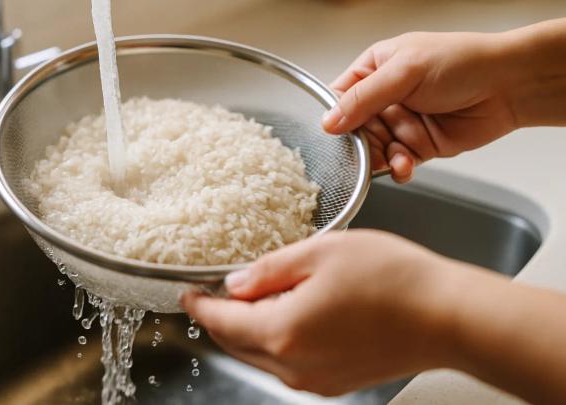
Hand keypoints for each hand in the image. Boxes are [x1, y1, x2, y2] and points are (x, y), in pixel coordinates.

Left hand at [182, 230, 459, 395]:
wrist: (449, 317)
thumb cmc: (393, 279)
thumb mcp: (320, 253)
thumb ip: (269, 269)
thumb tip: (235, 283)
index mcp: (282, 332)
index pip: (220, 323)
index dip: (199, 306)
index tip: (187, 292)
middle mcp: (294, 366)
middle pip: (236, 344)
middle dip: (220, 318)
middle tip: (216, 292)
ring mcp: (316, 379)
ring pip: (261, 356)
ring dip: (249, 329)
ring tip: (254, 296)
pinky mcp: (336, 382)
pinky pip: (289, 363)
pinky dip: (276, 340)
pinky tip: (289, 313)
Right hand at [323, 30, 518, 182]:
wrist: (509, 85)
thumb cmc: (460, 62)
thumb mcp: (404, 72)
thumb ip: (363, 98)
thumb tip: (329, 122)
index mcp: (374, 69)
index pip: (339, 96)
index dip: (333, 116)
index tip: (332, 133)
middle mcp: (383, 97)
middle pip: (353, 129)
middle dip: (358, 144)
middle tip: (364, 152)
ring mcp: (400, 122)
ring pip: (373, 149)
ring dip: (379, 159)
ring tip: (393, 158)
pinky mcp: (418, 145)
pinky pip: (396, 163)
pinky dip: (398, 168)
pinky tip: (405, 166)